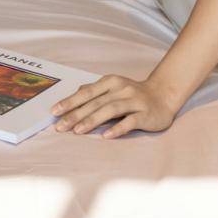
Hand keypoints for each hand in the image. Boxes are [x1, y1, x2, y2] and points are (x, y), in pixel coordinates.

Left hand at [49, 73, 176, 137]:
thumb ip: (95, 92)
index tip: (54, 112)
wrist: (163, 96)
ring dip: (92, 120)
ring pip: (110, 110)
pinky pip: (130, 121)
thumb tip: (75, 93)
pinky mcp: (145, 114)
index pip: (86, 92)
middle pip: (95, 102)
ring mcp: (134, 100)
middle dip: (76, 114)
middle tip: (60, 126)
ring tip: (78, 131)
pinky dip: (117, 128)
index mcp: (111, 82)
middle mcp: (121, 89)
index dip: (70, 102)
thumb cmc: (133, 95)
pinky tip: (106, 136)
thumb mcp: (113, 89)